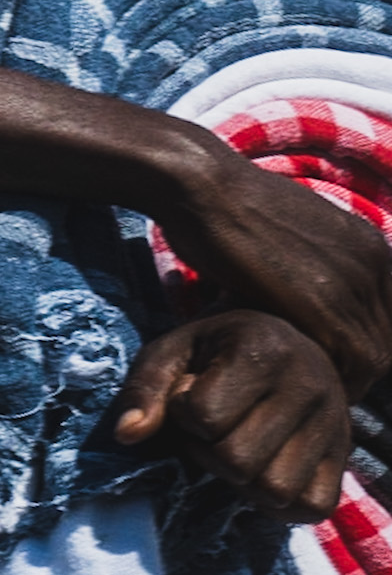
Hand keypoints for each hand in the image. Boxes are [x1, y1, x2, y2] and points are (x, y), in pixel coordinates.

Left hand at [114, 309, 349, 520]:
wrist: (287, 343)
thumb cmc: (217, 350)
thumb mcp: (173, 351)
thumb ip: (145, 389)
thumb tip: (126, 435)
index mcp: (261, 350)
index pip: (205, 416)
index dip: (183, 415)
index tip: (190, 395)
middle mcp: (308, 386)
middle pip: (238, 460)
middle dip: (207, 452)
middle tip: (210, 429)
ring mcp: (333, 425)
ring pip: (274, 490)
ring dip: (240, 481)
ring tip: (234, 447)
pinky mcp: (343, 458)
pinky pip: (310, 507)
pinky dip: (277, 503)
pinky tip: (261, 468)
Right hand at [155, 142, 391, 397]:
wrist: (201, 185)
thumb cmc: (227, 202)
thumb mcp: (290, 226)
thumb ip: (314, 257)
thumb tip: (305, 285)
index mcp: (370, 243)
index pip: (387, 314)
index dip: (362, 341)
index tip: (330, 357)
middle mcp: (372, 262)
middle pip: (384, 337)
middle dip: (357, 365)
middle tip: (322, 382)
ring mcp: (351, 283)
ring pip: (371, 355)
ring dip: (344, 378)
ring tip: (307, 389)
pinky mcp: (322, 304)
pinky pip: (345, 360)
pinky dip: (327, 379)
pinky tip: (294, 381)